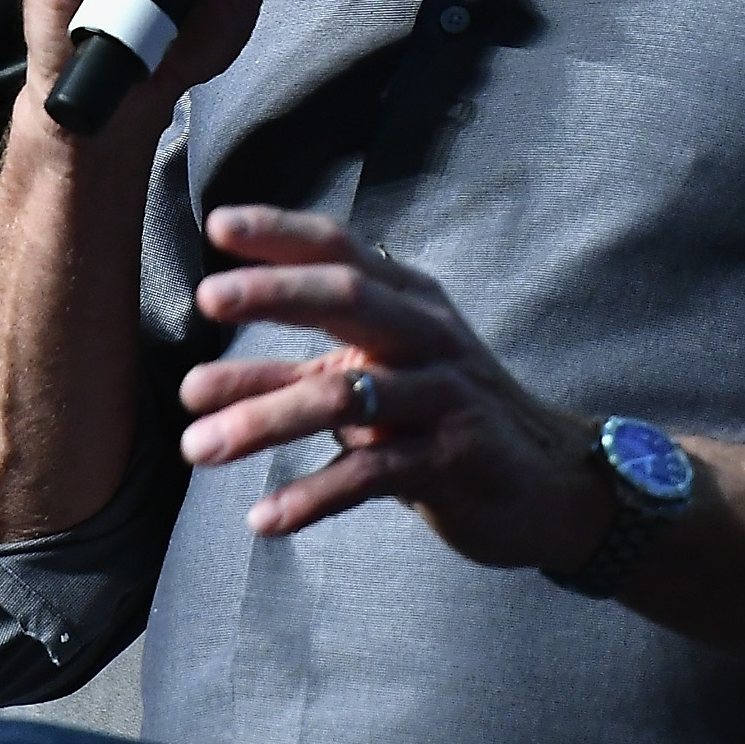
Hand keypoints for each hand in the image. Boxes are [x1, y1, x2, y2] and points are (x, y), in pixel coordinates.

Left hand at [175, 205, 610, 566]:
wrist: (548, 486)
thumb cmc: (440, 417)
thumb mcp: (367, 384)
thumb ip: (285, 379)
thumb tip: (196, 389)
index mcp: (407, 301)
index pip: (340, 251)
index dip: (281, 234)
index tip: (218, 225)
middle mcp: (428, 335)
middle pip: (349, 296)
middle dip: (276, 293)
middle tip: (206, 298)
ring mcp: (443, 396)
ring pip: (346, 395)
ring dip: (264, 419)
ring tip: (197, 446)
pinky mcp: (451, 460)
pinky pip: (371, 475)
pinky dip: (312, 496)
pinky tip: (265, 519)